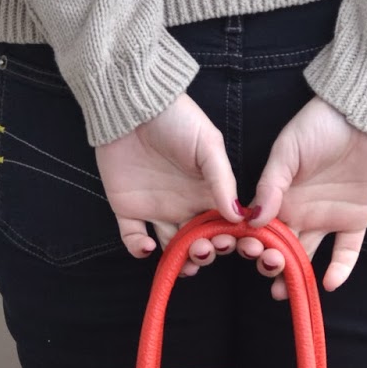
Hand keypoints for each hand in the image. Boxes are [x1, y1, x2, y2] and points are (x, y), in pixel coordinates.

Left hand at [95, 92, 243, 276]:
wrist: (133, 105)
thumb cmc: (177, 120)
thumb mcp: (208, 145)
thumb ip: (223, 181)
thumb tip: (239, 216)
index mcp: (206, 192)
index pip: (219, 225)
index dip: (225, 238)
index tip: (227, 244)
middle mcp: (183, 205)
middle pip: (196, 241)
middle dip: (202, 254)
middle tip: (203, 253)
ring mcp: (155, 209)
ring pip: (168, 247)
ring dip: (177, 260)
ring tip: (183, 262)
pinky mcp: (127, 209)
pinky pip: (132, 239)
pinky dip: (139, 249)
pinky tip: (147, 246)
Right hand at [238, 96, 366, 300]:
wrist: (361, 116)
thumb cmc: (318, 126)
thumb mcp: (286, 151)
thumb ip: (270, 185)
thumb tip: (253, 219)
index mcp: (281, 197)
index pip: (265, 229)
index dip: (256, 245)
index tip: (249, 256)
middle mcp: (302, 213)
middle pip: (284, 248)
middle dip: (274, 265)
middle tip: (269, 273)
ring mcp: (328, 218)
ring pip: (310, 255)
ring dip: (298, 276)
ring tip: (288, 292)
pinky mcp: (356, 220)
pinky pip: (347, 251)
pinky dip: (339, 269)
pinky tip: (329, 283)